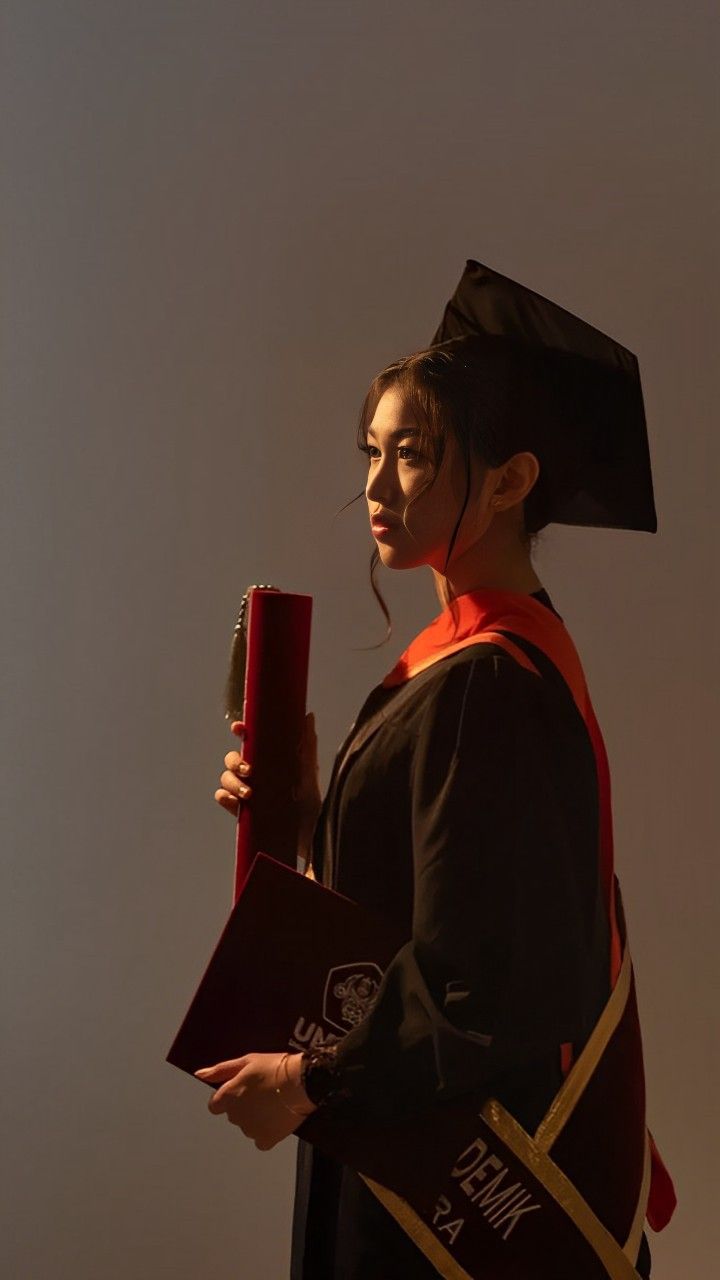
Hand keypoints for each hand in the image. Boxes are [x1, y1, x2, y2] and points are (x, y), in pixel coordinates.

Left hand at [194, 1052, 316, 1149]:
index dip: (228, 1097)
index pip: (215, 1105)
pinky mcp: (266, 1139)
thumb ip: (220, 1070)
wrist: (302, 1081)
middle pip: (233, 1115)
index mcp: (228, 1096)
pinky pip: (261, 1140)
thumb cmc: (276, 1068)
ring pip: (247, 1127)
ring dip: (255, 1119)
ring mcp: (250, 1130)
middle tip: (262, 1092)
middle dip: (243, 1106)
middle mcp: (236, 1116)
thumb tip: (200, 1074)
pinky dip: (267, 1133)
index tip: (241, 1092)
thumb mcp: (246, 1061)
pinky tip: (276, 1119)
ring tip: (273, 1103)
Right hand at [214, 713, 322, 861]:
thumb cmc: (308, 800)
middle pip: (232, 759)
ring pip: (225, 777)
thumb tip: (308, 716)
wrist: (307, 833)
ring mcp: (244, 790)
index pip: (248, 741)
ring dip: (233, 782)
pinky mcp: (239, 809)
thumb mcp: (308, 772)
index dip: (240, 730)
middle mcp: (252, 774)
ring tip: (248, 794)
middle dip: (236, 762)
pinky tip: (236, 802)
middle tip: (250, 772)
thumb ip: (306, 745)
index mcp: (266, 760)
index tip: (239, 728)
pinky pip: (222, 797)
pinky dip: (225, 797)